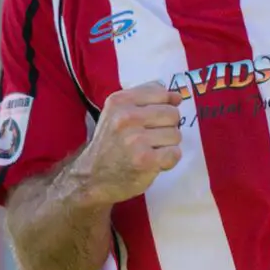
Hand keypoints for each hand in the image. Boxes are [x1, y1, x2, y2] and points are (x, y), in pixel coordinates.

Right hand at [80, 83, 183, 203]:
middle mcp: (127, 117)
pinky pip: (175, 153)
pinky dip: (168, 160)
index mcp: (120, 101)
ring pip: (176, 134)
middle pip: (172, 113)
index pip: (161, 92)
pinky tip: (153, 162)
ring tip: (149, 150)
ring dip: (167, 145)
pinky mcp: (146, 160)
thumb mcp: (118, 113)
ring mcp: (136, 139)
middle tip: (150, 138)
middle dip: (167, 127)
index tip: (152, 119)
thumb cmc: (110, 144)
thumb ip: (146, 99)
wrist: (92, 177)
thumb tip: (177, 96)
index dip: (163, 106)